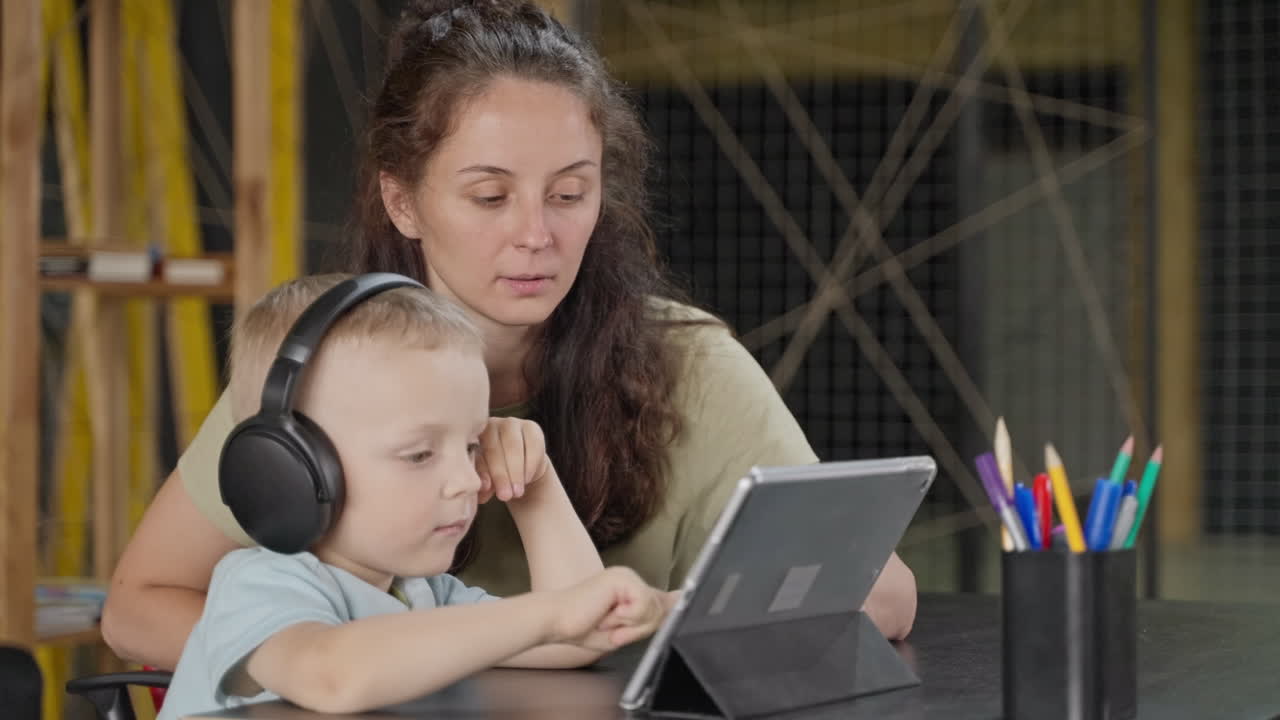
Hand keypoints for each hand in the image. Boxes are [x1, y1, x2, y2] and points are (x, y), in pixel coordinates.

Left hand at [475, 418, 553, 502]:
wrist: (521, 467)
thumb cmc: (497, 472)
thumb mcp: (488, 478)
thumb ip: (484, 482)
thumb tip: (481, 493)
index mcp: (474, 436)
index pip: (477, 454)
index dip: (482, 472)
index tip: (486, 489)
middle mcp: (491, 425)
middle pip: (495, 449)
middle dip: (501, 475)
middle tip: (505, 496)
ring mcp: (512, 423)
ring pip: (514, 447)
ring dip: (516, 472)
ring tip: (517, 492)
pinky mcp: (531, 427)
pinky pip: (533, 446)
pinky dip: (530, 465)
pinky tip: (527, 479)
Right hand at [550, 567, 669, 651]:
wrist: (556, 621)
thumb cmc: (582, 628)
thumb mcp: (622, 631)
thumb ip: (649, 619)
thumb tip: (677, 602)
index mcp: (628, 589)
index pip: (659, 600)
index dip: (671, 605)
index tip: (680, 600)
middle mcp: (629, 579)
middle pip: (659, 610)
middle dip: (640, 629)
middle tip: (614, 631)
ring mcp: (625, 576)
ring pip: (653, 608)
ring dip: (631, 625)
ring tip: (607, 621)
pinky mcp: (621, 578)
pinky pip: (642, 604)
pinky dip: (627, 617)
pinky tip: (608, 613)